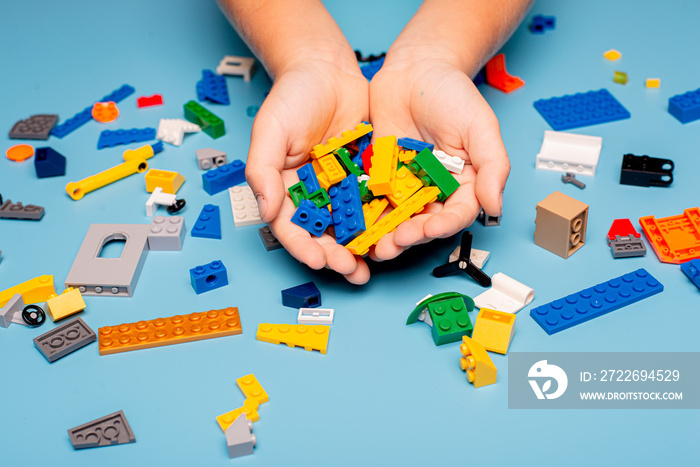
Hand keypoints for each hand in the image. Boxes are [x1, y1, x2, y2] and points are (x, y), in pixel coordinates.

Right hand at [245, 54, 371, 283]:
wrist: (327, 69)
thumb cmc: (292, 96)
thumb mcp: (270, 129)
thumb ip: (263, 169)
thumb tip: (265, 210)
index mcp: (285, 188)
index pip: (290, 227)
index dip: (303, 246)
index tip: (319, 260)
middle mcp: (312, 193)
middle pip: (322, 233)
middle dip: (335, 255)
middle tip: (351, 271)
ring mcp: (340, 186)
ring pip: (349, 225)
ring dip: (359, 248)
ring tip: (370, 266)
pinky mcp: (365, 176)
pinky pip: (373, 202)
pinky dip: (380, 221)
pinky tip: (391, 234)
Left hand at [367, 54, 509, 260]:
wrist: (416, 69)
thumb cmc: (453, 94)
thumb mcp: (480, 126)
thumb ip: (493, 165)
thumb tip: (496, 206)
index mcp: (463, 183)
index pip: (456, 214)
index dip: (443, 226)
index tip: (429, 230)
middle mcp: (434, 189)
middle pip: (423, 222)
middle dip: (409, 237)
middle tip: (394, 244)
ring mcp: (405, 184)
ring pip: (396, 218)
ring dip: (385, 235)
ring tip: (373, 246)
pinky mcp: (379, 175)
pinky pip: (371, 199)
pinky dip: (364, 214)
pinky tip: (354, 224)